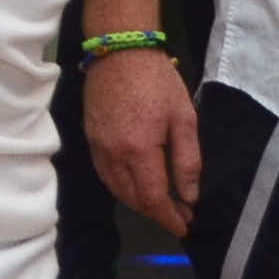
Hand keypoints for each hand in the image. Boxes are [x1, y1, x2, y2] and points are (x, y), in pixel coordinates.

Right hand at [85, 49, 200, 235]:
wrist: (119, 52)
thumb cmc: (158, 82)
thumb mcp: (183, 118)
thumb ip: (187, 160)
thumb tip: (188, 196)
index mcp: (139, 150)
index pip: (153, 198)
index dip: (168, 217)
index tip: (184, 225)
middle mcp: (114, 155)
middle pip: (133, 198)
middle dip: (157, 212)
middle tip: (179, 214)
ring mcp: (98, 148)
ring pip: (116, 190)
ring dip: (138, 203)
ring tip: (160, 203)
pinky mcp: (90, 139)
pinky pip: (105, 175)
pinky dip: (121, 188)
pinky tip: (135, 185)